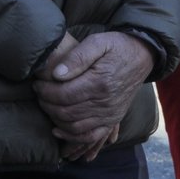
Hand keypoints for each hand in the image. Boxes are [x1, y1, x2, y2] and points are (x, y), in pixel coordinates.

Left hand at [32, 31, 151, 160]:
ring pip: (74, 126)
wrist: (141, 57)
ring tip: (46, 105)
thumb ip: (77, 56)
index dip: (45, 91)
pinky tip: (58, 129)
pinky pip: (90, 136)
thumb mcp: (98, 42)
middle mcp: (105, 103)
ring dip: (55, 119)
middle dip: (46, 104)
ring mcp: (109, 114)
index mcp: (99, 82)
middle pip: (66, 112)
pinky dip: (72, 137)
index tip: (37, 83)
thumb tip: (56, 74)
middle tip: (39, 93)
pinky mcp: (112, 120)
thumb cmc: (117, 47)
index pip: (63, 95)